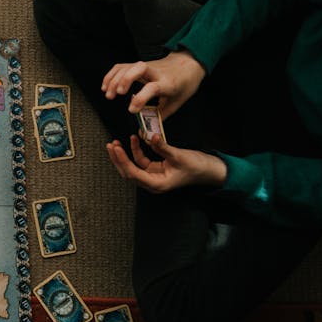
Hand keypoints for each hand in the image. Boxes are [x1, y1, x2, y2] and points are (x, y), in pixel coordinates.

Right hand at [101, 50, 205, 117]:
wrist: (187, 65)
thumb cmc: (182, 86)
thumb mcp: (175, 103)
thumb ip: (159, 117)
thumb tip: (144, 132)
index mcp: (168, 84)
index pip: (153, 88)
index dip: (140, 99)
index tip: (131, 111)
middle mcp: (156, 72)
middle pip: (139, 68)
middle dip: (125, 80)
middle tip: (117, 94)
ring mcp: (145, 66)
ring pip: (127, 66)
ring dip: (114, 79)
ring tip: (108, 95)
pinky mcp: (137, 65)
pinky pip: (120, 67)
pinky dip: (111, 76)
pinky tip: (106, 87)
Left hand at [107, 134, 226, 192]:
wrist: (210, 170)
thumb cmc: (197, 167)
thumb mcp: (179, 156)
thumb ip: (162, 147)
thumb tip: (151, 137)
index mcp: (158, 184)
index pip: (134, 173)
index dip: (123, 161)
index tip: (116, 149)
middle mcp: (153, 183)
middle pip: (129, 172)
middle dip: (118, 159)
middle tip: (110, 145)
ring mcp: (154, 176)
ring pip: (133, 167)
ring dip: (124, 155)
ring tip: (116, 143)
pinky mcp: (156, 169)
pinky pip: (141, 161)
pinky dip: (136, 151)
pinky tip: (133, 140)